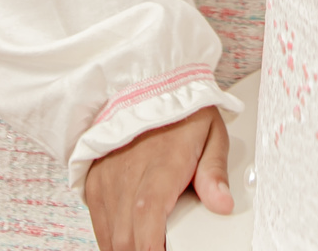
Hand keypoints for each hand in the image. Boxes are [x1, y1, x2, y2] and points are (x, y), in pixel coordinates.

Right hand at [84, 104, 232, 250]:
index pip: (148, 215)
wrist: (146, 84)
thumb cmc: (180, 109)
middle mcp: (129, 172)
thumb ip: (215, 171)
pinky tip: (131, 238)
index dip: (150, 246)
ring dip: (127, 248)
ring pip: (111, 236)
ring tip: (148, 243)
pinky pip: (99, 224)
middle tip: (164, 248)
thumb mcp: (210, 132)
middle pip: (127, 236)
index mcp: (162, 163)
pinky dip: (113, 238)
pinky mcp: (95, 181)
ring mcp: (108, 178)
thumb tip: (223, 204)